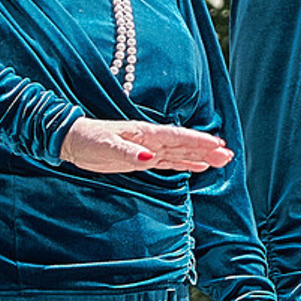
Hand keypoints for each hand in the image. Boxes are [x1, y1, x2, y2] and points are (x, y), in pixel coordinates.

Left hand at [62, 118, 233, 174]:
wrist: (72, 141)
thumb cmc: (87, 139)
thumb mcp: (105, 146)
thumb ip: (129, 152)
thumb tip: (150, 158)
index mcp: (145, 133)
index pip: (177, 137)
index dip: (197, 141)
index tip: (218, 145)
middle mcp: (150, 140)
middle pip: (184, 144)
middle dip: (206, 149)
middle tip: (228, 155)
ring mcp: (147, 149)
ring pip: (179, 153)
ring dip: (200, 156)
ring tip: (222, 160)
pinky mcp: (141, 159)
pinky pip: (169, 161)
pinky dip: (184, 163)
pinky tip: (198, 166)